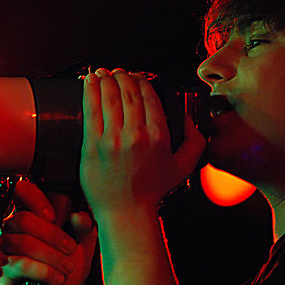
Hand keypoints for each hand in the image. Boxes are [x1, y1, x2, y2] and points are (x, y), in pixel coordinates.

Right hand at [0, 180, 96, 284]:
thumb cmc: (69, 263)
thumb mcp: (83, 242)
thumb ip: (84, 226)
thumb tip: (79, 216)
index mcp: (30, 212)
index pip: (21, 191)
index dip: (35, 198)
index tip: (54, 216)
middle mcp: (11, 228)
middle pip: (22, 219)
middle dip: (52, 235)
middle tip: (70, 249)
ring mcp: (4, 249)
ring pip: (22, 243)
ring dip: (51, 256)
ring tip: (67, 268)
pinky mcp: (3, 272)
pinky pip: (19, 265)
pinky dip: (43, 271)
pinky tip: (57, 278)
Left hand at [80, 68, 205, 214]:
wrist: (125, 212)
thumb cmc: (152, 192)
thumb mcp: (183, 167)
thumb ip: (195, 140)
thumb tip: (189, 117)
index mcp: (158, 135)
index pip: (149, 96)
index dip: (141, 80)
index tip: (136, 76)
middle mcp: (136, 134)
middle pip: (128, 92)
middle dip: (122, 76)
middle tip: (118, 72)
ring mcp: (112, 139)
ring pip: (109, 96)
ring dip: (105, 79)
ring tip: (103, 73)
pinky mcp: (92, 145)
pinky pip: (91, 110)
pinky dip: (89, 91)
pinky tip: (89, 81)